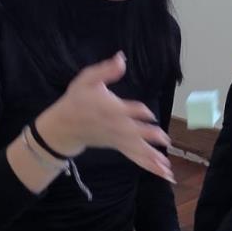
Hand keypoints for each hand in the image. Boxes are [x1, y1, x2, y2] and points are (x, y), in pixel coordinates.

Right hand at [39, 53, 173, 181]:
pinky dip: (148, 164)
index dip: (136, 111)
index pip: (124, 109)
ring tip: (167, 168)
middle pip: (133, 132)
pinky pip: (135, 156)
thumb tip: (121, 58)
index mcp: (110, 108)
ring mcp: (117, 138)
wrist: (64, 126)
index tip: (147, 113)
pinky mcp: (118, 146)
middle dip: (148, 136)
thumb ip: (105, 71)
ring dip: (152, 157)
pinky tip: (162, 172)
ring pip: (136, 149)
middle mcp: (115, 125)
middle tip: (165, 140)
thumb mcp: (87, 80)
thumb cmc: (77, 100)